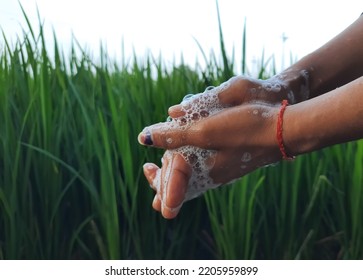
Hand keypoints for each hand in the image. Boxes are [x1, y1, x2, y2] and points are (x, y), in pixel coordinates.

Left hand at [139, 96, 281, 217]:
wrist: (283, 129)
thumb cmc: (245, 130)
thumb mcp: (204, 132)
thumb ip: (174, 136)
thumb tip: (144, 137)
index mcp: (205, 173)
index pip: (174, 187)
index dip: (159, 182)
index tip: (147, 169)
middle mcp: (214, 175)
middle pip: (184, 183)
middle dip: (165, 178)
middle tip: (150, 170)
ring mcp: (224, 167)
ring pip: (195, 173)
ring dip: (178, 168)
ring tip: (166, 163)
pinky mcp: (232, 157)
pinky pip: (206, 164)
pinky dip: (192, 160)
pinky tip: (192, 152)